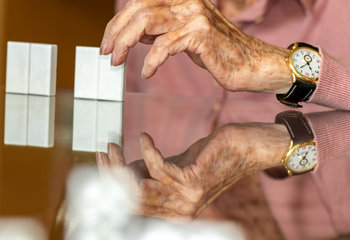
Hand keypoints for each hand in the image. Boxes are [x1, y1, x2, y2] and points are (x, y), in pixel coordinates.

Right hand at [96, 123, 288, 218]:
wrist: (247, 148)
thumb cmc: (213, 155)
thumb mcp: (177, 166)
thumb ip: (153, 173)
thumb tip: (125, 167)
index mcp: (175, 212)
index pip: (135, 206)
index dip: (113, 186)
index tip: (102, 163)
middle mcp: (180, 212)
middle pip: (132, 199)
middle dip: (112, 174)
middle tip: (104, 151)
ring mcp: (187, 199)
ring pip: (140, 187)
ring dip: (122, 163)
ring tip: (115, 145)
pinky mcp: (192, 181)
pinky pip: (157, 167)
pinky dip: (147, 150)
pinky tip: (144, 137)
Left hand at [100, 0, 291, 92]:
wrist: (254, 65)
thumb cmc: (219, 52)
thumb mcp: (184, 34)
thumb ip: (160, 28)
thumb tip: (132, 33)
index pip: (139, 2)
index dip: (117, 22)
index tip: (106, 42)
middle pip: (138, 9)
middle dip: (116, 32)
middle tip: (106, 53)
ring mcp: (195, 13)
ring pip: (146, 23)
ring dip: (125, 44)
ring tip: (117, 62)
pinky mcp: (202, 33)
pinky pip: (165, 45)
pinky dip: (151, 60)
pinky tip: (146, 72)